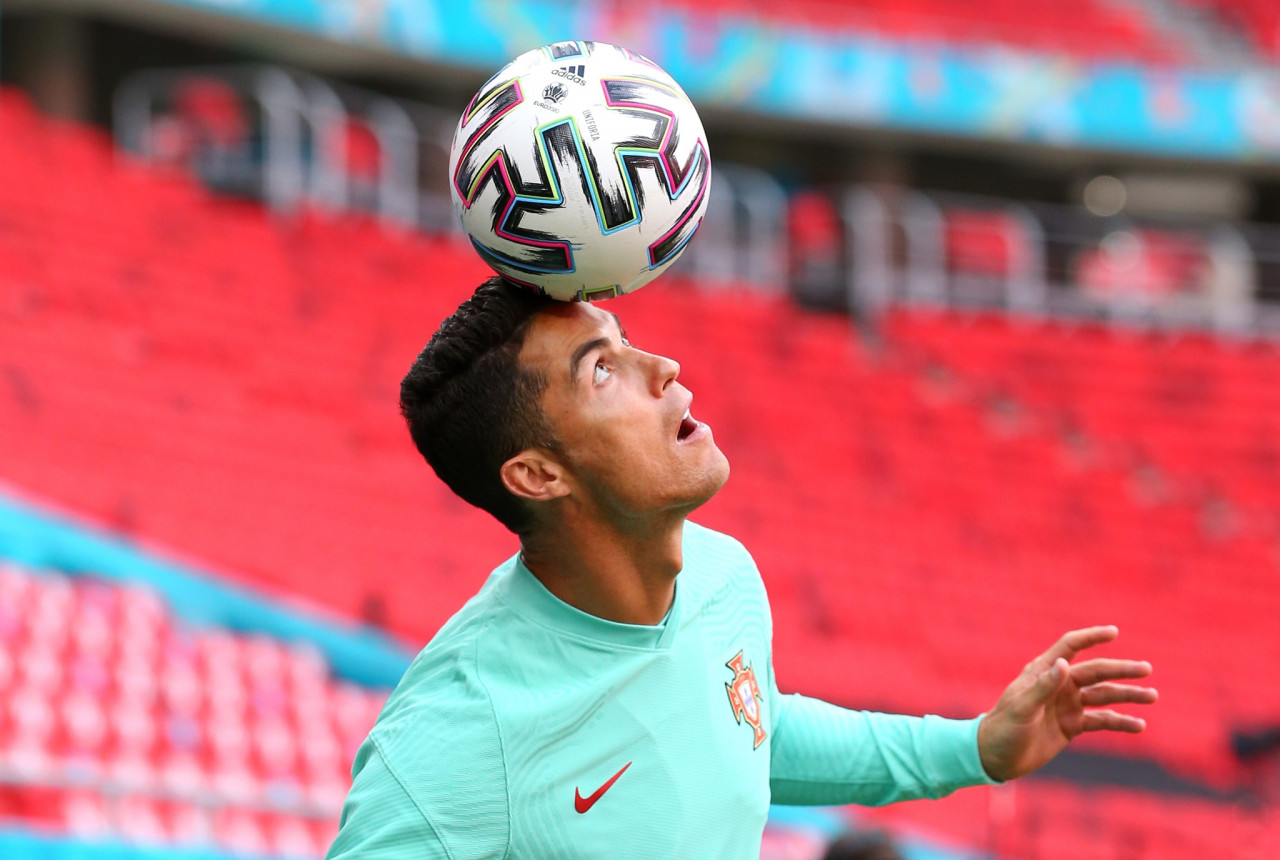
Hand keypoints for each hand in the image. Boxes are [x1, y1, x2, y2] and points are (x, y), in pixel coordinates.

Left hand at [977, 626, 1156, 782]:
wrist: (997, 756)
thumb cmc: (1004, 727)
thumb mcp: (1021, 708)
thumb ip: (1043, 687)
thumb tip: (1064, 663)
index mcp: (1042, 671)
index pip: (1070, 647)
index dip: (1091, 637)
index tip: (1114, 632)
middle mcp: (1059, 685)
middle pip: (1095, 672)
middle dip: (1120, 670)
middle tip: (1146, 669)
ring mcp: (1067, 704)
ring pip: (1104, 696)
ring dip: (1127, 695)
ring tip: (1152, 696)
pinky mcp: (1072, 725)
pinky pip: (1102, 721)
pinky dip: (1120, 722)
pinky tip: (1139, 725)